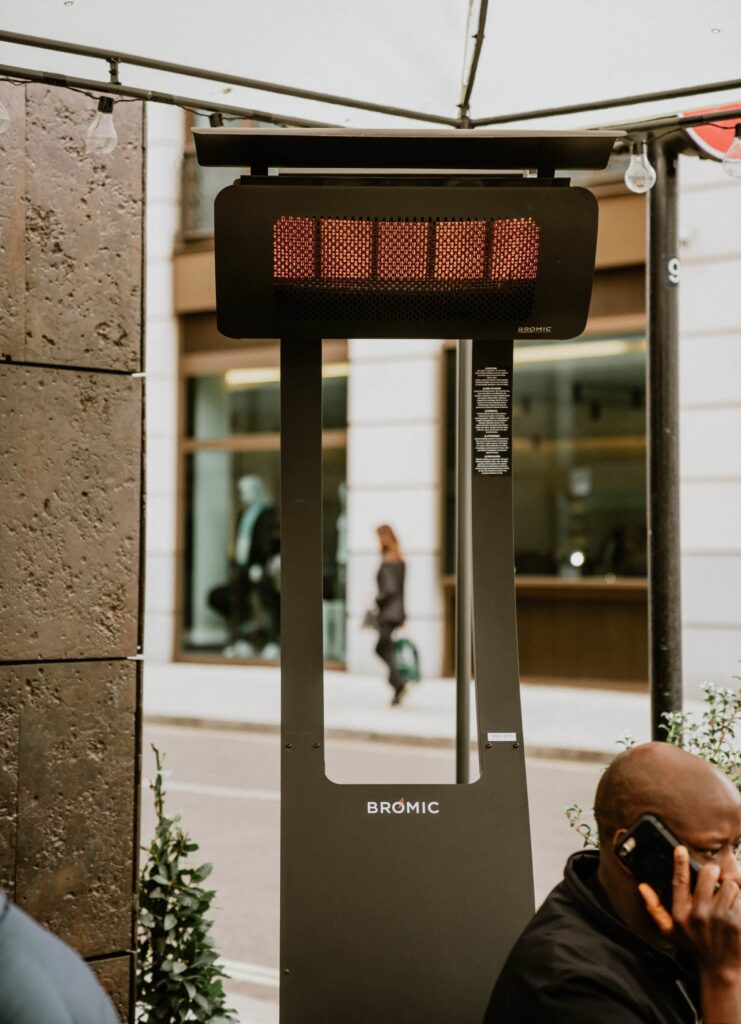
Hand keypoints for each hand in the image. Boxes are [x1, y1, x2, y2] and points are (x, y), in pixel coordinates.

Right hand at [640, 846, 740, 1021]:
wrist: (721, 972)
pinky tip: (736, 913)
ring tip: (727, 903)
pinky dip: (740, 902)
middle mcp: (698, 914)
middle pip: (708, 874)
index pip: (680, 881)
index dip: (680, 863)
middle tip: (716, 882)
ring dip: (731, 891)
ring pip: (729, 885)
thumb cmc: (696, 949)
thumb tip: (642, 887)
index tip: (681, 849)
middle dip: (714, 875)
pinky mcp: (736, 922)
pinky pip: (740, 897)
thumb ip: (655, 908)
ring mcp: (718, 917)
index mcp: (681, 914)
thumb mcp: (670, 932)